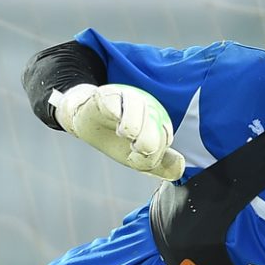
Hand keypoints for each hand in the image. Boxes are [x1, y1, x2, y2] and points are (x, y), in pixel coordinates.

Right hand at [52, 82, 186, 180]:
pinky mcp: (106, 95)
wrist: (85, 120)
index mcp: (157, 122)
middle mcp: (146, 107)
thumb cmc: (113, 138)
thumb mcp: (137, 157)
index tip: (137, 155)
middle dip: (147, 140)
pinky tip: (112, 118)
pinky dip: (114, 112)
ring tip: (123, 133)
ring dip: (132, 125)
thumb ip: (159, 165)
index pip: (164, 137)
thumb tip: (180, 169)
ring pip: (137, 106)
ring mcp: (127, 98)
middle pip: (155, 119)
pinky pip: (114, 101)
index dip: (153, 153)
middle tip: (134, 146)